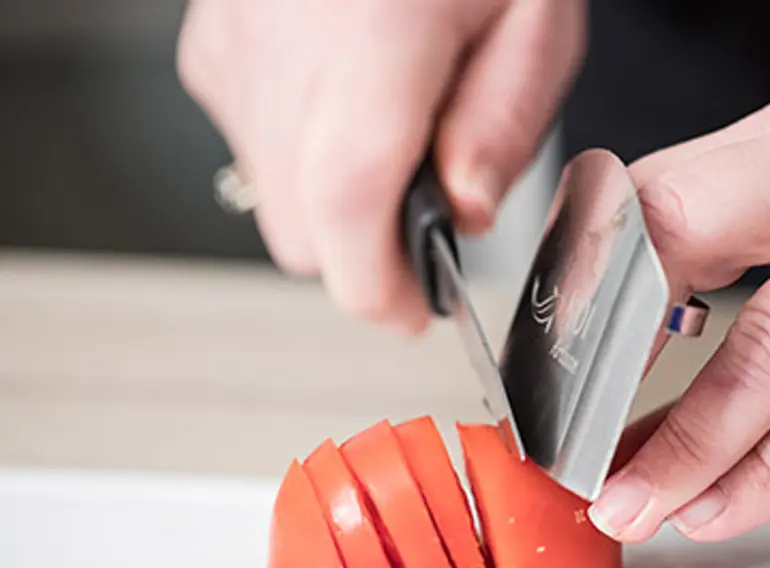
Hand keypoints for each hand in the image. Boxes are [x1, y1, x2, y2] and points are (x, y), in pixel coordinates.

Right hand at [177, 0, 585, 331]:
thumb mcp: (536, 21)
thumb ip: (503, 128)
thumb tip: (464, 215)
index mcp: (373, 40)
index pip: (348, 208)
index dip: (379, 288)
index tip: (414, 313)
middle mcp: (281, 53)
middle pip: (306, 231)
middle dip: (371, 250)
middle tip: (432, 203)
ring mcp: (233, 53)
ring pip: (275, 198)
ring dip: (340, 199)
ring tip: (398, 125)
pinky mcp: (211, 51)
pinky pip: (253, 147)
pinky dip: (306, 152)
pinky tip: (353, 98)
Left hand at [588, 70, 769, 542]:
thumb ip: (753, 306)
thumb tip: (642, 404)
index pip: (653, 197)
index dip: (586, 289)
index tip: (546, 369)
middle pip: (681, 239)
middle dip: (603, 353)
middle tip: (559, 432)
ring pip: (763, 346)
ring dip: (680, 443)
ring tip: (625, 498)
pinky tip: (718, 507)